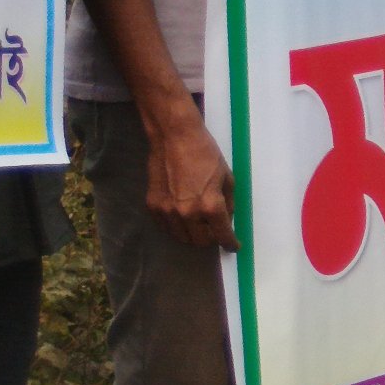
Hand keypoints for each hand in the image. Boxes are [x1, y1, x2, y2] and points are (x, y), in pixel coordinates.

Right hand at [143, 103, 236, 249]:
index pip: (222, 235)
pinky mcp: (153, 206)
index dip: (230, 243)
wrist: (175, 139)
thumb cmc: (206, 155)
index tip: (232, 246)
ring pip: (182, 237)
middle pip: (200, 241)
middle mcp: (188, 213)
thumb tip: (226, 220)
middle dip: (211, 239)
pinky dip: (176, 226)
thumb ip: (228, 203)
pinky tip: (182, 216)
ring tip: (199, 223)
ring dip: (193, 234)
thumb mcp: (227, 178)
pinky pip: (166, 227)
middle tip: (215, 230)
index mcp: (211, 206)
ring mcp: (167, 211)